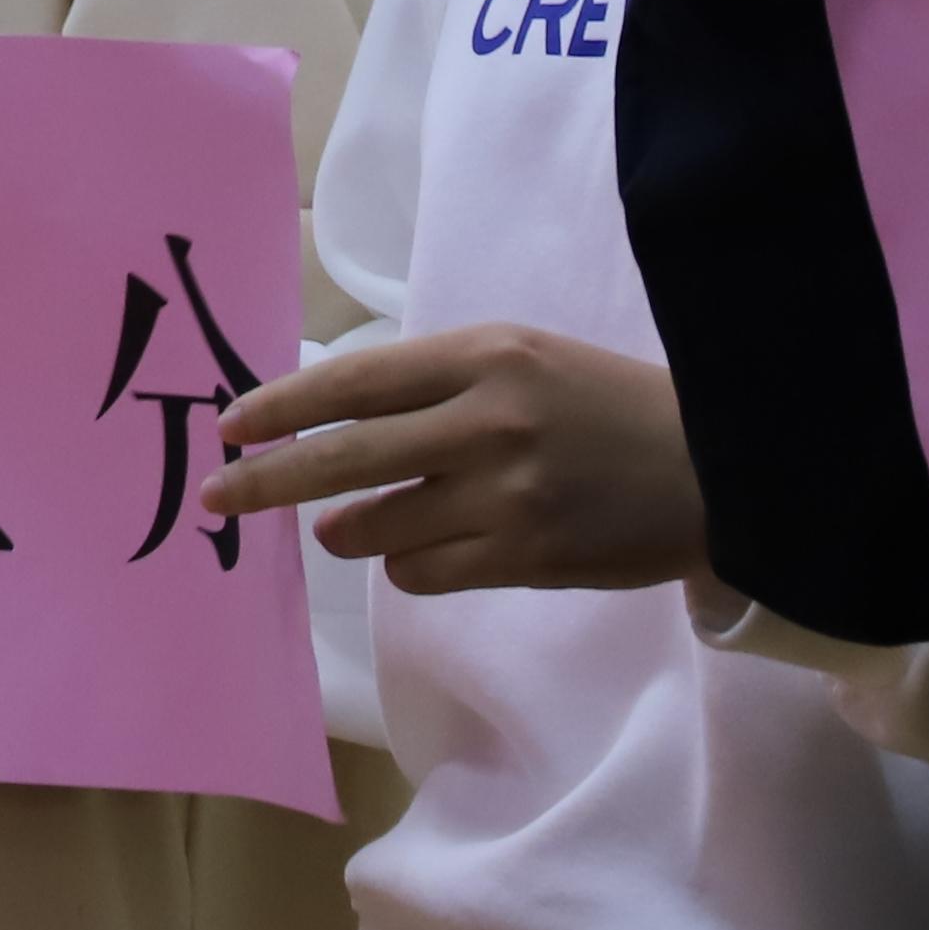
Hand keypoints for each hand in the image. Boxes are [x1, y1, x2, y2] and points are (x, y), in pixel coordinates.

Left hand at [201, 322, 704, 594]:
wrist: (711, 470)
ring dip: (344, 528)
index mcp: (484, 356)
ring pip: (376, 526)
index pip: (355, 382)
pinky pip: (422, 573)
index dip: (282, 406)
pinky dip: (406, 563)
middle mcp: (486, 422)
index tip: (230, 425)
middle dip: (268, 480)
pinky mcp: (523, 559)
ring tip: (341, 524)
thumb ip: (437, 381)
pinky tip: (421, 548)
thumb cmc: (605, 404)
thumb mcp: (523, 357)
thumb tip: (335, 417)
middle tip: (217, 495)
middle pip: (344, 457)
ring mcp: (504, 497)